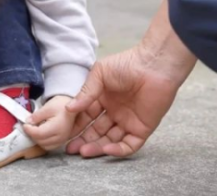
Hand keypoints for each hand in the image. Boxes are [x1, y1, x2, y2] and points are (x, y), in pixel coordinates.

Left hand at [23, 95, 74, 150]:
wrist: (73, 107)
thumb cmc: (61, 105)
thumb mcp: (47, 107)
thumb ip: (36, 116)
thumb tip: (27, 122)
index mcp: (57, 128)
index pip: (38, 134)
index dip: (29, 130)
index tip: (24, 124)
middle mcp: (61, 137)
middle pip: (40, 141)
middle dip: (32, 134)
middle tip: (28, 126)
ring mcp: (62, 141)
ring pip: (44, 146)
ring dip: (37, 139)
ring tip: (35, 129)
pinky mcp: (62, 142)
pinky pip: (49, 146)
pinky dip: (43, 142)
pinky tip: (41, 133)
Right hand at [65, 44, 185, 157]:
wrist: (154, 65)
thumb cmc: (127, 64)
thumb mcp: (100, 74)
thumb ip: (85, 92)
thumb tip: (68, 109)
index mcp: (103, 99)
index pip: (86, 116)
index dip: (75, 125)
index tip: (62, 132)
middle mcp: (115, 112)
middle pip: (96, 131)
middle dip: (83, 140)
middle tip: (70, 148)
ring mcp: (128, 121)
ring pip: (110, 140)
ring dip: (97, 147)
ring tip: (84, 151)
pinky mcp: (142, 128)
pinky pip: (129, 144)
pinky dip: (118, 150)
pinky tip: (106, 149)